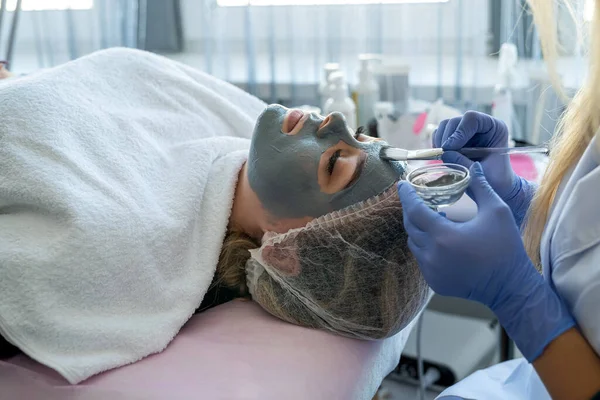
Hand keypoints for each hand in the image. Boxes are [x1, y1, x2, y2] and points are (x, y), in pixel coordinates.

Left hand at [397, 163, 573, 360]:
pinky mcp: (434, 282)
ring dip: (418, 229)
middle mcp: (432, 255)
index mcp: (444, 236)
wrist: (511, 287)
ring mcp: (431, 271)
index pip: (414, 210)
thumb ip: (480, 186)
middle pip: (410, 226)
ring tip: (431, 217)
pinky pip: (422, 259)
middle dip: (411, 210)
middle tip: (415, 197)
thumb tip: (473, 166)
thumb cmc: (506, 248)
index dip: (406, 196)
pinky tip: (439, 238)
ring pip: (414, 243)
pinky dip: (425, 246)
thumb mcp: (497, 211)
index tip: (401, 184)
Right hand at [433, 111, 534, 225]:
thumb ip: (464, 161)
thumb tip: (445, 153)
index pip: (472, 119)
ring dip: (440, 141)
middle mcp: (481, 125)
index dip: (458, 132)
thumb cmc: (496, 180)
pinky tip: (442, 156)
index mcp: (495, 128)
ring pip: (446, 126)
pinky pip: (441, 134)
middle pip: (455, 121)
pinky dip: (437, 144)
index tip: (450, 149)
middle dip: (446, 138)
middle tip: (444, 155)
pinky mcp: (457, 138)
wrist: (497, 186)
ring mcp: (467, 130)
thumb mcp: (481, 172)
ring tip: (444, 157)